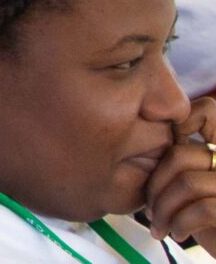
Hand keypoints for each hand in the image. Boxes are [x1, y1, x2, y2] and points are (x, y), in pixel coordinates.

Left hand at [142, 98, 215, 247]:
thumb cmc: (208, 220)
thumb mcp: (194, 182)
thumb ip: (181, 158)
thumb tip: (137, 136)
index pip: (207, 111)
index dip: (178, 123)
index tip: (157, 155)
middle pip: (179, 155)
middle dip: (154, 186)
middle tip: (149, 210)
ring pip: (186, 183)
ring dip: (162, 209)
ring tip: (160, 225)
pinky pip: (202, 209)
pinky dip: (180, 224)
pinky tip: (177, 234)